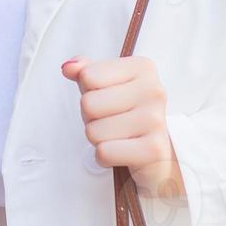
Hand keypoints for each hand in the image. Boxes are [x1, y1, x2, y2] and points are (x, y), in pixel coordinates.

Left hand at [61, 55, 186, 200]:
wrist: (157, 155)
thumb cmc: (127, 115)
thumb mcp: (106, 86)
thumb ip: (86, 71)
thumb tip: (68, 67)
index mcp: (143, 67)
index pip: (88, 76)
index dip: (88, 92)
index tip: (108, 100)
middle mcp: (153, 90)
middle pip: (88, 104)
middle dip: (91, 118)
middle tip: (111, 122)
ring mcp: (156, 119)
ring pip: (93, 130)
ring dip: (98, 139)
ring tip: (118, 137)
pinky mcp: (153, 149)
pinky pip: (103, 152)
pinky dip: (104, 157)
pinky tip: (121, 152)